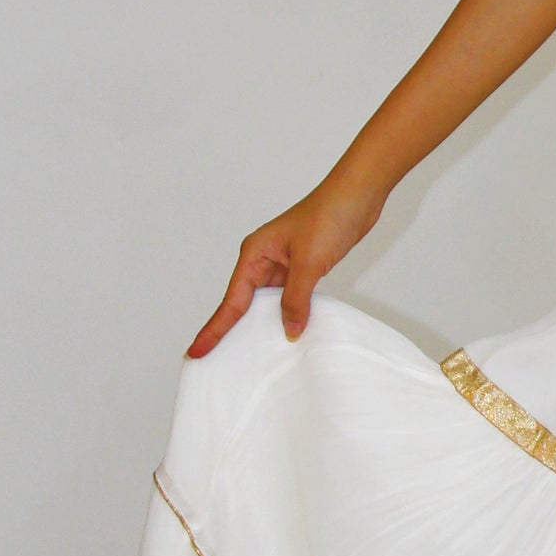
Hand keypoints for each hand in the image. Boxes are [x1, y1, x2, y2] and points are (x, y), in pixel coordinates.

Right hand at [186, 170, 388, 357]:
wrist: (358, 195)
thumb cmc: (329, 215)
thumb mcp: (309, 263)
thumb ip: (296, 299)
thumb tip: (289, 330)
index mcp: (254, 254)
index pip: (231, 302)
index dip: (214, 330)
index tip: (197, 351)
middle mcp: (264, 259)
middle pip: (243, 304)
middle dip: (231, 331)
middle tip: (214, 360)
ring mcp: (283, 263)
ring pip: (267, 302)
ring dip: (264, 324)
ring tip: (250, 356)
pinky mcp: (303, 266)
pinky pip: (289, 297)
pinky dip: (289, 314)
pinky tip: (291, 330)